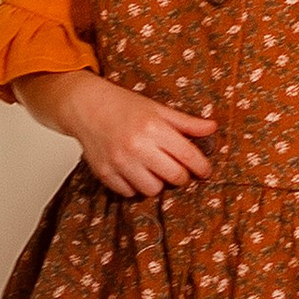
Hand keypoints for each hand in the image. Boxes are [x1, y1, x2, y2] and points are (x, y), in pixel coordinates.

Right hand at [15, 70, 215, 196]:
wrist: (86, 106)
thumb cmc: (123, 105)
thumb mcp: (157, 109)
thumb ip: (186, 122)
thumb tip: (212, 128)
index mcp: (154, 128)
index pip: (188, 156)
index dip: (202, 167)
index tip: (205, 171)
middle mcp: (137, 146)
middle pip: (174, 177)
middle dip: (181, 175)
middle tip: (177, 169)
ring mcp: (119, 162)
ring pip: (152, 190)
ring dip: (157, 182)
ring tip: (153, 169)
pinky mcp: (105, 173)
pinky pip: (129, 193)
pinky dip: (134, 186)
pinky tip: (134, 172)